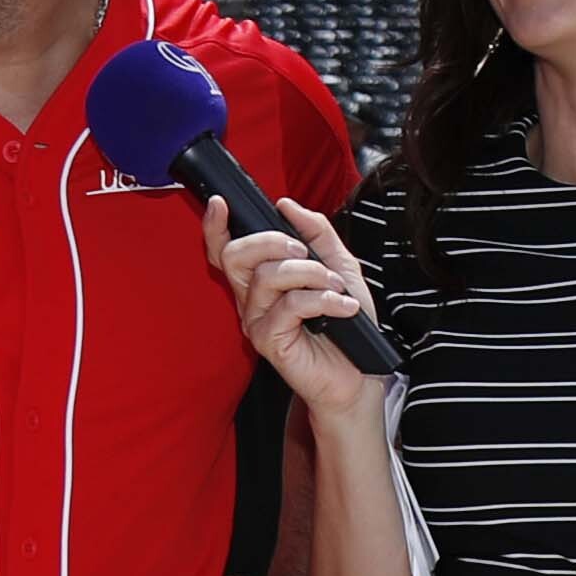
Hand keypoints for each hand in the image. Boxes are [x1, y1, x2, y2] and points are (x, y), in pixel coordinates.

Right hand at [205, 195, 383, 420]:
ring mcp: (256, 320)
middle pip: (235, 256)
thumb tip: (288, 205)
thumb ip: (317, 233)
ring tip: (337, 288)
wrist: (359, 372)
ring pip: (268, 276)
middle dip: (272, 241)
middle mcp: (252, 299)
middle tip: (303, 251)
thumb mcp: (339, 266)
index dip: (215, 228)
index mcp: (261, 280)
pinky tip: (343, 308)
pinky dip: (323, 300)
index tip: (220, 204)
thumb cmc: (346, 324)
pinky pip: (289, 305)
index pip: (226, 251)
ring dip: (310, 273)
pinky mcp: (267, 340)